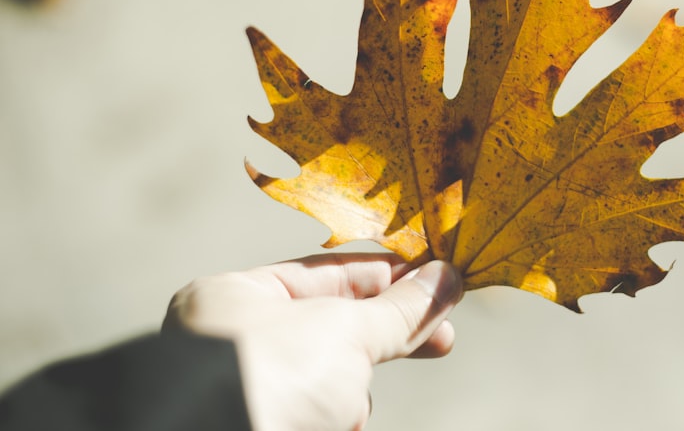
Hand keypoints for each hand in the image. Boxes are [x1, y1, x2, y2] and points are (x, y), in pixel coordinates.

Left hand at [163, 253, 462, 430]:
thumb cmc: (270, 379)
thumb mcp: (344, 331)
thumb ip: (399, 308)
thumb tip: (447, 279)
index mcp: (237, 296)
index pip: (328, 271)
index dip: (389, 275)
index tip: (437, 282)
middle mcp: (234, 339)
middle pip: (333, 325)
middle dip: (387, 335)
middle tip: (443, 338)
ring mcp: (247, 388)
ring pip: (329, 375)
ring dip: (353, 390)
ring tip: (348, 407)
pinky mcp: (265, 422)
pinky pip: (316, 412)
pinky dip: (337, 419)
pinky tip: (340, 425)